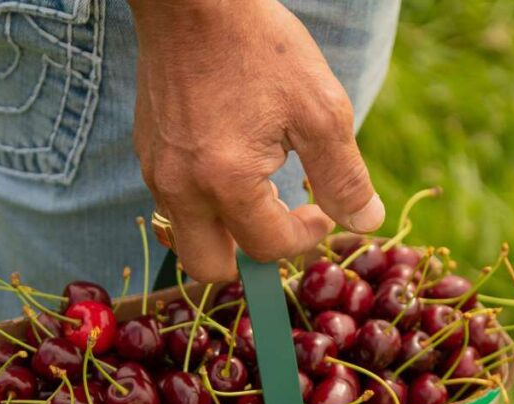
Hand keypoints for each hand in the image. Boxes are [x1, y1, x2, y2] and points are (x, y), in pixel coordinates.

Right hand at [129, 0, 384, 281]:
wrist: (193, 0)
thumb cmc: (260, 48)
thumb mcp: (320, 110)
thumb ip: (343, 176)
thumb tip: (366, 222)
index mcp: (226, 182)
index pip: (267, 248)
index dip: (305, 238)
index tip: (320, 210)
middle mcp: (180, 188)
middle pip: (209, 267)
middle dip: (249, 260)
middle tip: (279, 224)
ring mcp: (156, 171)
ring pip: (187, 236)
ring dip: (226, 230)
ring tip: (258, 188)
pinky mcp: (147, 153)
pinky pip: (174, 202)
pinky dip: (205, 202)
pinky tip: (231, 162)